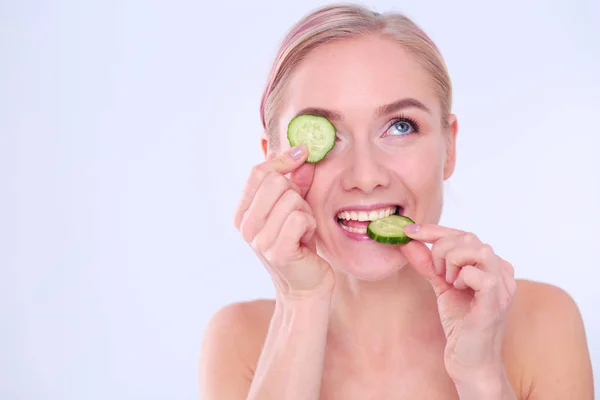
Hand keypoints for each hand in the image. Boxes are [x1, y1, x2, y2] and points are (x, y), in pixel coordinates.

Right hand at [234, 145, 333, 298]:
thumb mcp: (294, 209)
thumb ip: (296, 181)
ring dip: (306, 212)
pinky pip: (299, 217)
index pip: (258, 172)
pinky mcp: (277, 251)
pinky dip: (310, 225)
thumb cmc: (300, 245)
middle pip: (275, 182)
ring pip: (291, 199)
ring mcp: (259, 240)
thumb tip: (302, 153)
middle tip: (300, 214)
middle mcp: (245, 226)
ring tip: (303, 230)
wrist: (306, 287)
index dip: (282, 160)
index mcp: (243, 214)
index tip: (303, 154)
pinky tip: (307, 240)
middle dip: (296, 193)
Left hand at [400, 224, 515, 385]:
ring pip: (478, 249)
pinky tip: (458, 289)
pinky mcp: (496, 303)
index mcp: (491, 264)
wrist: (469, 359)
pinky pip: (481, 275)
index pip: (463, 234)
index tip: (408, 230)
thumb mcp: (440, 285)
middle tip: (437, 274)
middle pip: (469, 237)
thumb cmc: (460, 323)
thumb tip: (407, 241)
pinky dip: (462, 277)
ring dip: (452, 261)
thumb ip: (427, 263)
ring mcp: (503, 286)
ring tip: (449, 282)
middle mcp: (502, 271)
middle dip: (441, 250)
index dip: (434, 229)